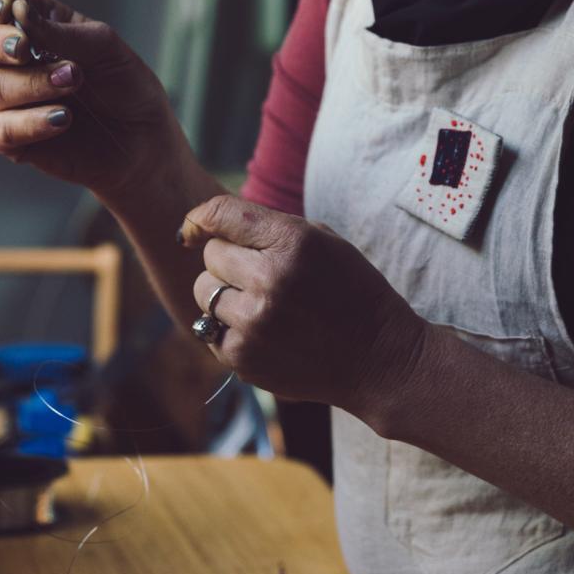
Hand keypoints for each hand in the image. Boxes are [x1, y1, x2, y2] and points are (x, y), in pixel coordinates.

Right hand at [0, 0, 177, 201]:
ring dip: (33, 84)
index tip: (7, 8)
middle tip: (28, 50)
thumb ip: (61, 31)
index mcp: (33, 21)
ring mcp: (10, 97)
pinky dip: (31, 122)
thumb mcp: (105, 47)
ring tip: (74, 83)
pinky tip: (63, 119)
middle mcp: (14, 57)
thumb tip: (18, 12)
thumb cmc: (126, 86)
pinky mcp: (11, 136)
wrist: (144, 140)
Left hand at [184, 196, 427, 416]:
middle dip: (229, 259)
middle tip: (259, 272)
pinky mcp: (243, 359)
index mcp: (292, 242)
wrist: (378, 358)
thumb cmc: (350, 289)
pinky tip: (263, 329)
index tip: (195, 227)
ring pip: (203, 292)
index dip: (200, 217)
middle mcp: (269, 281)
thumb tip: (204, 225)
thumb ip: (266, 226)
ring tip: (260, 301)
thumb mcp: (321, 240)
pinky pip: (209, 329)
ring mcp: (254, 324)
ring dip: (224, 292)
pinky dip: (228, 326)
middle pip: (211, 255)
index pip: (220, 214)